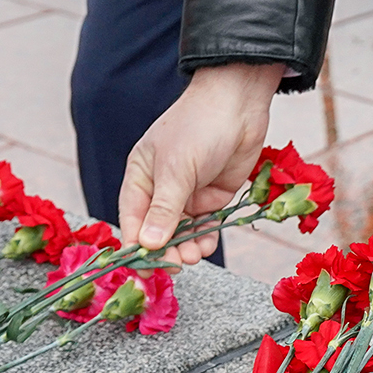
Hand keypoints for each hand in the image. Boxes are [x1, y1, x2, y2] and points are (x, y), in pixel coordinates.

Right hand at [119, 62, 286, 262]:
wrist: (240, 103)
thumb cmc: (199, 126)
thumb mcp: (177, 168)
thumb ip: (164, 209)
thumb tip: (148, 246)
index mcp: (141, 176)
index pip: (133, 220)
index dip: (137, 247)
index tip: (146, 269)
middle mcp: (162, 188)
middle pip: (158, 231)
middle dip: (166, 250)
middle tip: (178, 265)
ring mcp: (188, 193)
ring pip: (182, 232)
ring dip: (187, 247)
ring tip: (196, 255)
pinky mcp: (212, 195)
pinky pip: (204, 225)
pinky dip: (205, 237)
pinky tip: (208, 243)